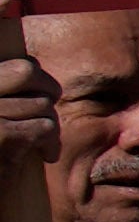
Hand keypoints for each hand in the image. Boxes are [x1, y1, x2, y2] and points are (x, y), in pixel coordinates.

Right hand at [0, 37, 52, 190]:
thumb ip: (4, 93)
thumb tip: (33, 68)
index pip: (14, 65)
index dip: (33, 78)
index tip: (37, 96)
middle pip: (26, 73)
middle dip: (46, 91)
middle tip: (48, 114)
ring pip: (41, 104)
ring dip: (48, 125)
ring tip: (39, 145)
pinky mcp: (1, 135)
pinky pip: (45, 127)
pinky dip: (50, 143)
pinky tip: (44, 156)